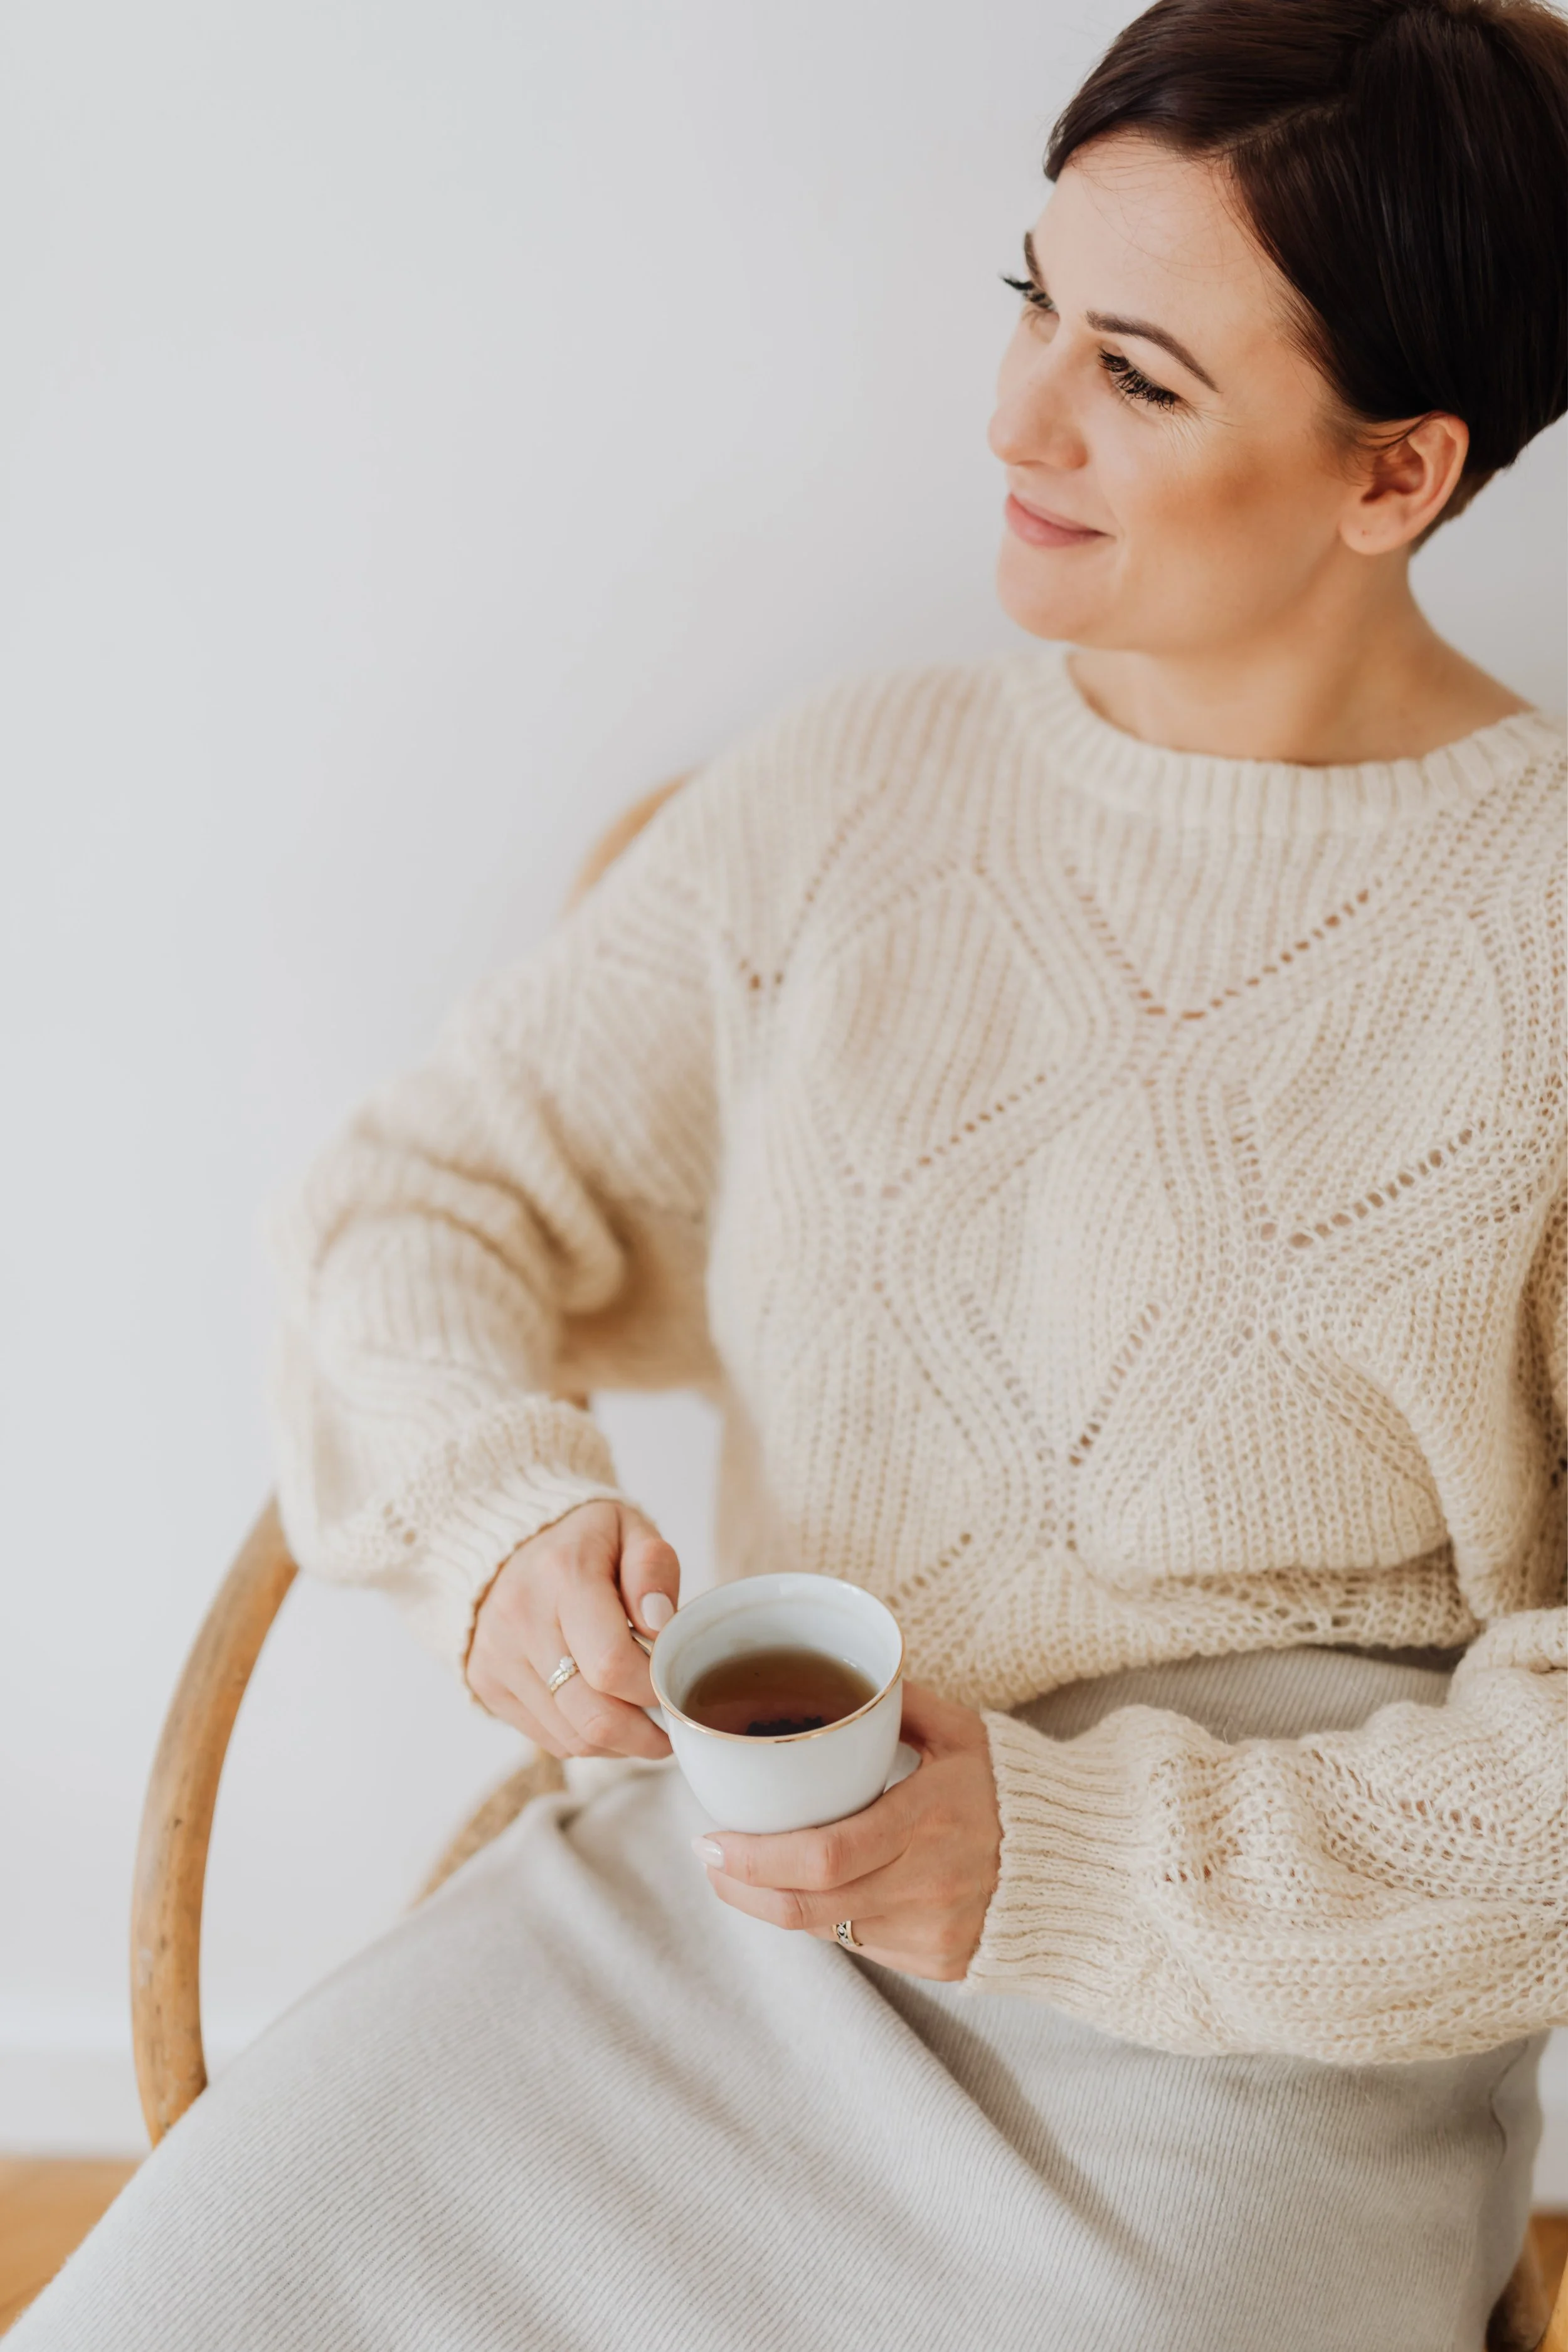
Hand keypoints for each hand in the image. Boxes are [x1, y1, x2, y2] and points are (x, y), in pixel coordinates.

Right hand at [464, 1499, 676, 1761]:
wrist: (504, 1539)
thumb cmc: (584, 1539)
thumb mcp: (630, 1529)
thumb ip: (653, 1570)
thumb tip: (662, 1625)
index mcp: (562, 1574)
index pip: (613, 1665)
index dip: (657, 1690)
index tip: (678, 1684)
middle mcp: (520, 1619)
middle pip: (593, 1717)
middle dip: (646, 1734)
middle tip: (673, 1724)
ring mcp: (497, 1657)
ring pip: (573, 1739)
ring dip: (621, 1742)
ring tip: (643, 1718)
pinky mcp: (485, 1683)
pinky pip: (550, 1740)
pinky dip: (588, 1738)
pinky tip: (606, 1712)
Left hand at [691, 1681, 1001, 1979]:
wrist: (1083, 1862)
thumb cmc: (1014, 1786)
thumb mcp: (963, 1732)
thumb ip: (898, 1704)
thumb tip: (840, 1673)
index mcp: (928, 1821)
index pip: (825, 1854)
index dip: (756, 1858)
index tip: (710, 1841)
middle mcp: (927, 1884)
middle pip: (810, 1904)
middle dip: (743, 1887)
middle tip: (708, 1859)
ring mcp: (931, 1931)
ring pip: (826, 1928)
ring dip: (770, 1905)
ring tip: (739, 1874)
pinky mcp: (936, 1962)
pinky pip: (859, 1943)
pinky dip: (824, 1916)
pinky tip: (808, 1888)